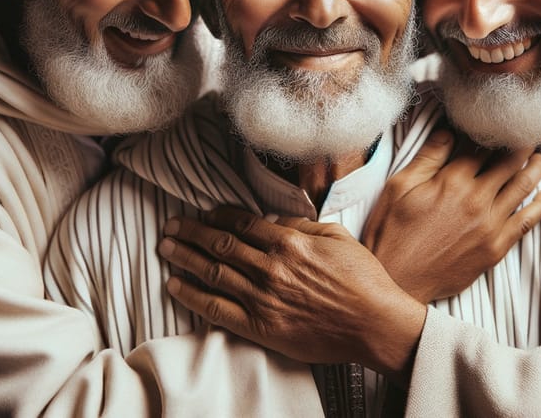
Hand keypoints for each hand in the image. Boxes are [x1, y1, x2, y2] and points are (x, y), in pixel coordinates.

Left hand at [158, 207, 425, 383]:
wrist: (374, 324)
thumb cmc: (361, 279)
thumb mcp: (337, 237)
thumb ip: (302, 226)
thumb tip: (274, 222)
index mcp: (289, 242)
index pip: (243, 222)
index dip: (219, 215)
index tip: (205, 212)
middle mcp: (270, 267)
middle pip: (221, 244)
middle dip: (192, 232)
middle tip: (172, 225)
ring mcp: (263, 298)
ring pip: (214, 272)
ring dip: (185, 257)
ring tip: (166, 247)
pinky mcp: (262, 327)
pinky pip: (217, 310)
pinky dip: (193, 296)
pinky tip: (175, 285)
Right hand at [362, 129, 540, 301]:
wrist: (398, 279)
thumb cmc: (392, 230)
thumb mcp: (399, 186)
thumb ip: (428, 157)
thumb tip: (448, 131)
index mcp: (452, 180)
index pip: (480, 146)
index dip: (489, 132)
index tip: (498, 123)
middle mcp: (476, 199)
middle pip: (508, 163)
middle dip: (520, 146)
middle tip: (528, 134)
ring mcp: (490, 224)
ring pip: (522, 187)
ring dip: (536, 168)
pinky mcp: (496, 247)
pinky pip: (528, 221)